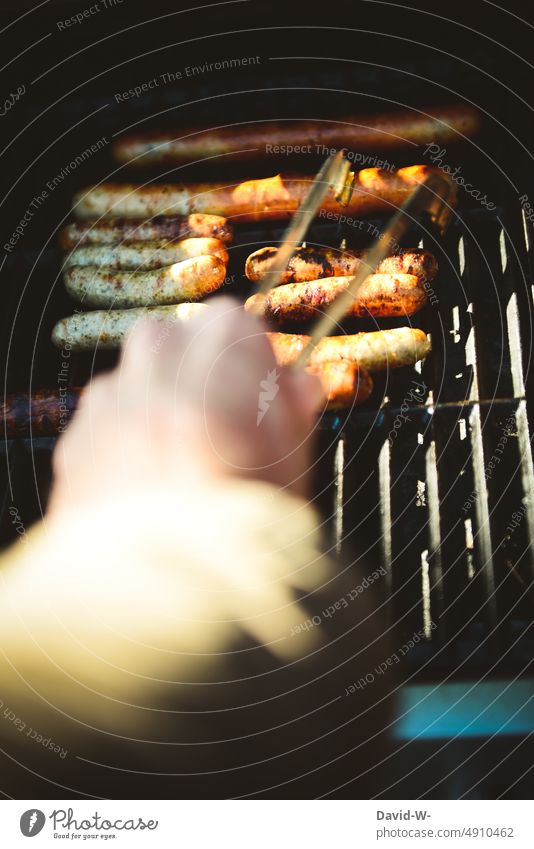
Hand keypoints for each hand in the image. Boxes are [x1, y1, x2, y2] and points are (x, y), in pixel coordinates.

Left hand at [48, 297, 323, 516]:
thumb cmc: (241, 528)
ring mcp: (108, 399)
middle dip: (199, 378)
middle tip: (220, 437)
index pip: (238, 323)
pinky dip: (122, 451)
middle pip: (179, 345)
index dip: (252, 364)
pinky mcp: (75, 441)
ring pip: (137, 386)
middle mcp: (156, 358)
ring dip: (156, 413)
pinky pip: (104, 429)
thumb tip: (300, 387)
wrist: (160, 597)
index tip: (260, 400)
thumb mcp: (293, 467)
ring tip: (178, 478)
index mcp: (221, 348)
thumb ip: (293, 414)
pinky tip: (145, 499)